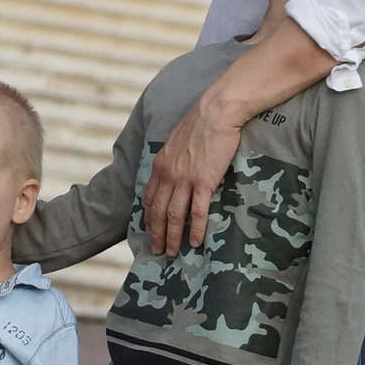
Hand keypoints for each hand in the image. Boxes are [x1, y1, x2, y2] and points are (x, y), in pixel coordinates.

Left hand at [142, 101, 237, 255]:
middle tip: (158, 251)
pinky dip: (196, 229)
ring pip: (175, 216)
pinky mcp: (204, 182)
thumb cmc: (200, 125)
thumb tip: (173, 173)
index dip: (148, 218)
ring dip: (173, 237)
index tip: (149, 231)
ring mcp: (185, 179)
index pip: (149, 198)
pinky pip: (197, 211)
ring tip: (174, 252)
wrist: (215, 112)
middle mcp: (168, 175)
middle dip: (157, 234)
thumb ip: (171, 161)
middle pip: (158, 211)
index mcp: (160, 165)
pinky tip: (196, 242)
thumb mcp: (176, 143)